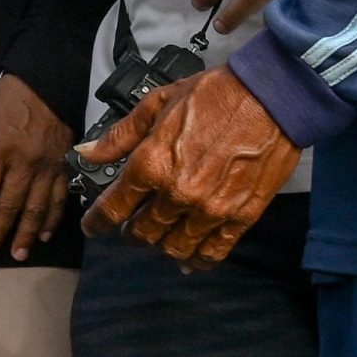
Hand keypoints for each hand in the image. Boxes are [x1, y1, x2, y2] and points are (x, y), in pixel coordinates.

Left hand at [0, 75, 73, 260]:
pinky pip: (59, 199)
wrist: (45, 84)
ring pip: (36, 208)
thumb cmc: (5, 99)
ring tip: (18, 253)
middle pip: (10, 204)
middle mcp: (24, 161)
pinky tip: (44, 235)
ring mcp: (47, 166)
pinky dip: (52, 219)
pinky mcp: (64, 166)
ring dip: (26, 233)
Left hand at [78, 66, 298, 267]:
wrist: (268, 97)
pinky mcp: (241, 216)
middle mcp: (177, 194)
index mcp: (152, 164)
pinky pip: (214, 252)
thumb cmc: (212, 95)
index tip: (92, 226)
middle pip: (142, 233)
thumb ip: (120, 136)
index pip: (113, 208)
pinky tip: (190, 261)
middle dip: (130, 233)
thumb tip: (88, 153)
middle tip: (129, 228)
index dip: (97, 222)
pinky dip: (199, 261)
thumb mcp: (156, 104)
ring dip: (162, 246)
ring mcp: (210, 209)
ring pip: (175, 247)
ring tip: (159, 238)